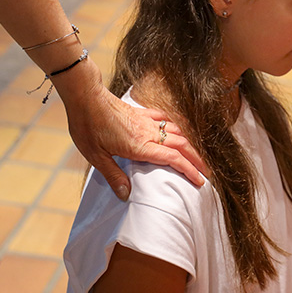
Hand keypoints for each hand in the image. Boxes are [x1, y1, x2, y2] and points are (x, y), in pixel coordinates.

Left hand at [57, 62, 205, 199]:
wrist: (86, 97)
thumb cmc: (88, 126)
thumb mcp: (96, 156)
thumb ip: (113, 175)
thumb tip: (126, 195)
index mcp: (140, 146)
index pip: (173, 159)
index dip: (189, 170)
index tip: (200, 181)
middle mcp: (149, 133)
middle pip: (181, 146)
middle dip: (196, 159)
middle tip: (205, 171)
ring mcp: (147, 121)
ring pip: (176, 132)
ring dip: (188, 145)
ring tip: (193, 155)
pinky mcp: (141, 113)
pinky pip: (165, 119)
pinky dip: (175, 126)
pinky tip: (176, 129)